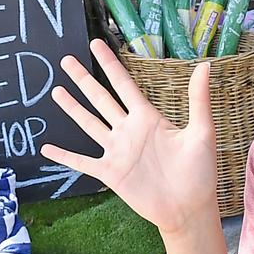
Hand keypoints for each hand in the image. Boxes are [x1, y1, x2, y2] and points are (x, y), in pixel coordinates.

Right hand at [42, 39, 216, 236]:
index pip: (124, 85)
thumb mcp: (202, 132)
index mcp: (148, 118)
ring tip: (56, 91)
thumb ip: (199, 100)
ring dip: (72, 109)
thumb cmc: (200, 172)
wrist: (189, 208)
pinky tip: (47, 148)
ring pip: (89, 124)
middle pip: (101, 99)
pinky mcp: (111, 173)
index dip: (110, 64)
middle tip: (66, 60)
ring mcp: (118, 152)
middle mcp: (129, 131)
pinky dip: (65, 155)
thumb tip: (206, 65)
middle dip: (84, 80)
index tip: (96, 44)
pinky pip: (83, 162)